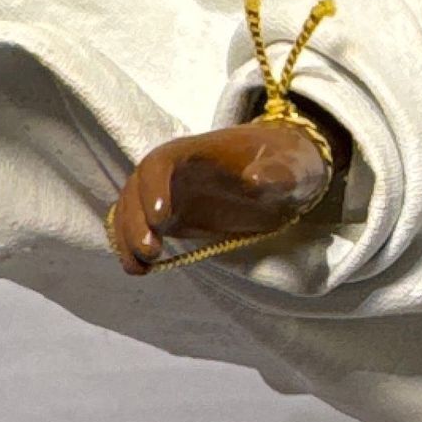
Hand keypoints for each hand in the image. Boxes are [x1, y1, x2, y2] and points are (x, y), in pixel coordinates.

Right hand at [107, 119, 330, 274]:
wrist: (284, 173)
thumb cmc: (287, 163)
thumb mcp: (293, 166)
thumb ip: (279, 173)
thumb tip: (256, 179)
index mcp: (198, 151)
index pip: (162, 162)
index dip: (155, 186)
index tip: (162, 215)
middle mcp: (174, 170)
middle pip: (138, 188)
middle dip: (136, 219)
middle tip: (151, 250)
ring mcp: (169, 192)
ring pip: (132, 209)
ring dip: (128, 237)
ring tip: (140, 267)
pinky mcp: (171, 216)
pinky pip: (140, 227)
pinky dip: (132, 247)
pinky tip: (140, 270)